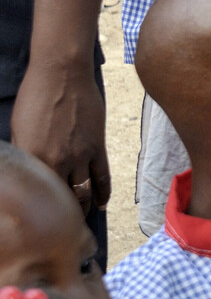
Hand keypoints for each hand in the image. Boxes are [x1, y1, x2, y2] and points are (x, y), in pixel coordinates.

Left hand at [10, 62, 109, 214]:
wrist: (62, 74)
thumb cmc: (36, 95)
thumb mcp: (19, 126)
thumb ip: (26, 152)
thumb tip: (30, 171)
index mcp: (33, 156)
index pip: (38, 192)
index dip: (41, 208)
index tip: (41, 219)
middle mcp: (58, 161)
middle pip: (62, 198)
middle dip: (63, 214)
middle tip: (62, 224)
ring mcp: (81, 156)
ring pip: (84, 193)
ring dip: (83, 207)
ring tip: (80, 217)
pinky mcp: (97, 149)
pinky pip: (103, 179)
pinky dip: (103, 195)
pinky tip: (101, 204)